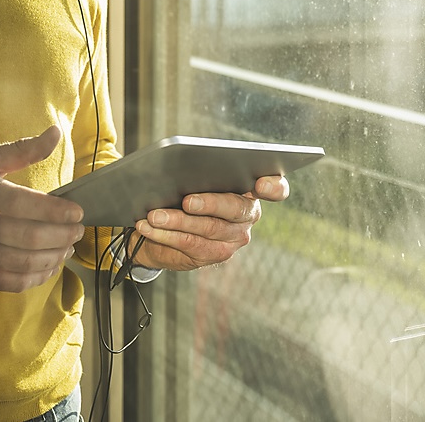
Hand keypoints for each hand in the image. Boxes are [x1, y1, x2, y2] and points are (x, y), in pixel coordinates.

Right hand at [0, 125, 85, 291]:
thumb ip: (20, 150)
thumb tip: (55, 133)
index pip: (20, 203)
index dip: (54, 210)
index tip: (77, 211)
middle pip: (25, 235)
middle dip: (61, 235)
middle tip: (78, 231)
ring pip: (21, 262)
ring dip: (53, 257)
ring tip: (68, 248)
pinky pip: (9, 282)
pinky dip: (35, 277)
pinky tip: (49, 267)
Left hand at [129, 175, 288, 271]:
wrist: (167, 224)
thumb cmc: (183, 189)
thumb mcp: (192, 176)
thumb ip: (197, 172)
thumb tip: (182, 168)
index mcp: (250, 188)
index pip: (276, 188)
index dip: (274, 186)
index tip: (261, 182)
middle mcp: (248, 214)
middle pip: (235, 208)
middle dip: (209, 203)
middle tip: (186, 201)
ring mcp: (235, 237)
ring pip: (208, 228)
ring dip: (176, 221)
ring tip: (153, 215)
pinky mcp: (217, 254)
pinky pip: (190, 244)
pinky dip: (166, 234)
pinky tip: (148, 227)